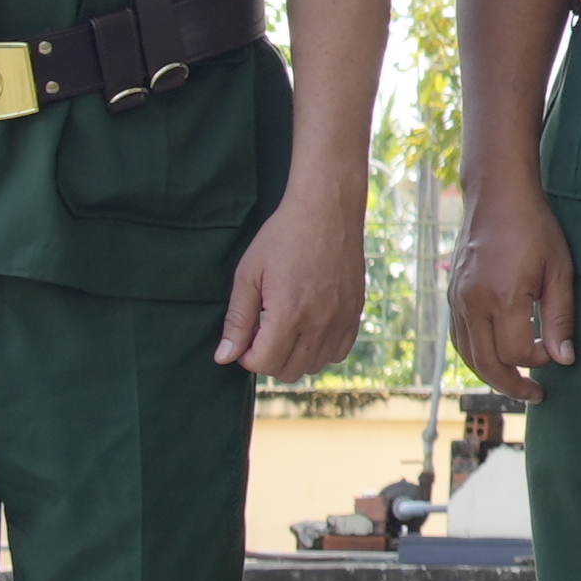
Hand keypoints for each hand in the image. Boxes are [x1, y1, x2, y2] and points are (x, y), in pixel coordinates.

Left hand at [216, 194, 366, 384]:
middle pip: (288, 371)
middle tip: (263, 334)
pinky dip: (322, 350)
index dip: (247, 356)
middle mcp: (318, 323)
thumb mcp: (249, 274)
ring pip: (315, 367)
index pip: (263, 363)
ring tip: (286, 330)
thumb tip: (224, 357)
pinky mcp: (355, 312)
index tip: (245, 338)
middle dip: (269, 359)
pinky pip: (340, 353)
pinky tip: (310, 328)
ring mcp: (341, 319)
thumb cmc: (282, 237)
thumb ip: (237, 319)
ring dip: (296, 357)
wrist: (327, 209)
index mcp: (288, 313)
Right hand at [442, 181, 577, 409]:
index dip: (538, 359)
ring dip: (491, 374)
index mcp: (501, 297)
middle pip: (486, 363)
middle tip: (535, 396)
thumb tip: (563, 360)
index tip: (555, 351)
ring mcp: (457, 299)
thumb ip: (560, 318)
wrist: (496, 195)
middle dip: (511, 384)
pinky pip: (460, 337)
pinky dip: (476, 354)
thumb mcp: (558, 271)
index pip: (516, 351)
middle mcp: (472, 302)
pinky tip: (496, 357)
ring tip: (516, 383)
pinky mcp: (452, 294)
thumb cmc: (534, 228)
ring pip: (468, 354)